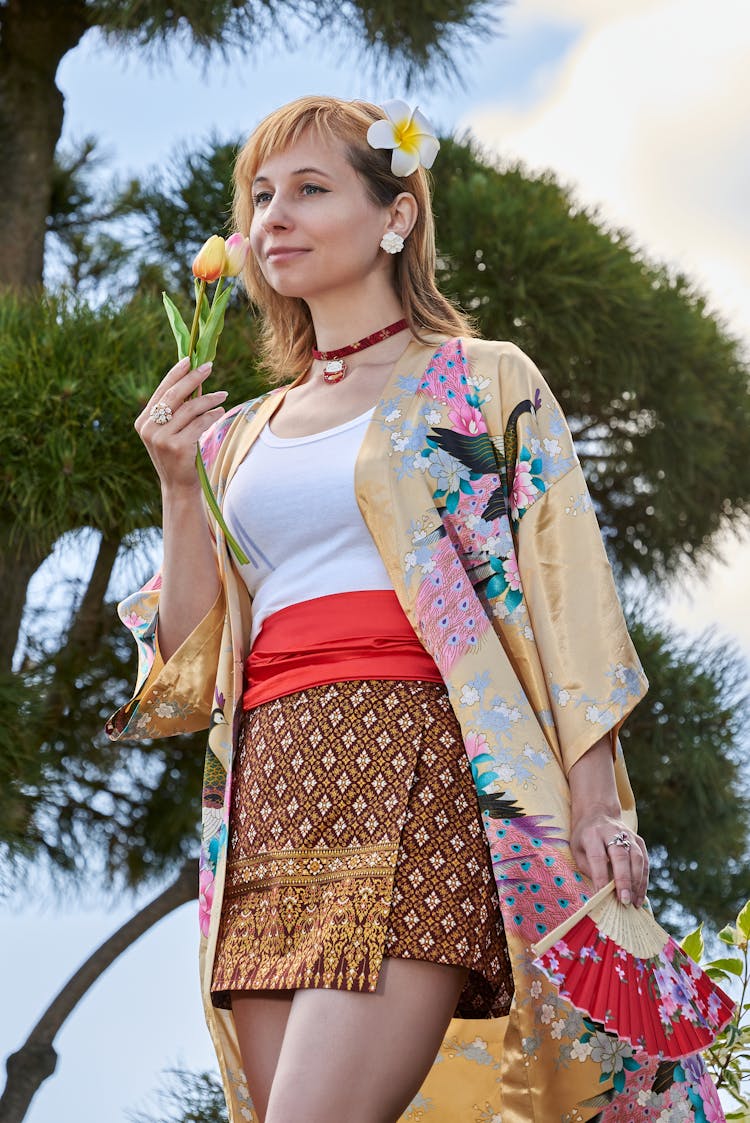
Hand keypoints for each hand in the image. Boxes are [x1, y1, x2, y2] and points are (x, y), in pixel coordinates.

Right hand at [135, 357, 227, 493]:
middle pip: (174, 395)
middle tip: (209, 367)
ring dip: (209, 399)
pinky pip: (200, 424)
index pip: (161, 391)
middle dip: (193, 378)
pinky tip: (220, 411)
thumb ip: (177, 410)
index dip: (176, 373)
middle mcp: (148, 428)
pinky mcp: (177, 447)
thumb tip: (195, 381)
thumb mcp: (171, 431)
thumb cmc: (178, 456)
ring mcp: (161, 438)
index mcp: (143, 421)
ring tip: (223, 395)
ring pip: (190, 409)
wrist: (178, 487)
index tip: (189, 359)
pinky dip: (212, 415)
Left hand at [570, 806, 648, 908]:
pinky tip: (640, 896)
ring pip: (637, 858)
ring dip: (636, 883)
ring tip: (633, 902)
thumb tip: (603, 892)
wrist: (598, 813)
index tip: (601, 895)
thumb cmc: (584, 838)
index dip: (600, 876)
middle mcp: (612, 833)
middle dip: (623, 880)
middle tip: (624, 901)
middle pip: (620, 856)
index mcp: (592, 834)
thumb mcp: (577, 850)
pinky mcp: (639, 841)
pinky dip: (643, 880)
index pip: (598, 857)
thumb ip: (589, 868)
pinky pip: (645, 862)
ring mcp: (628, 835)